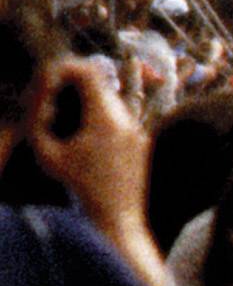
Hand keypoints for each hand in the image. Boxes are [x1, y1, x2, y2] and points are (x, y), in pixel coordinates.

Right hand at [37, 56, 146, 245]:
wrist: (116, 218)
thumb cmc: (77, 188)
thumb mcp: (46, 152)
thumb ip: (38, 117)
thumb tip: (41, 94)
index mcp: (106, 118)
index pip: (89, 72)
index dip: (65, 68)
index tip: (47, 80)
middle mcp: (128, 119)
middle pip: (100, 82)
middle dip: (72, 83)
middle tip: (48, 100)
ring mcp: (139, 129)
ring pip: (110, 97)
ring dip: (85, 98)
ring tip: (62, 118)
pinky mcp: (141, 141)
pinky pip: (119, 115)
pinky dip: (98, 114)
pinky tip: (80, 133)